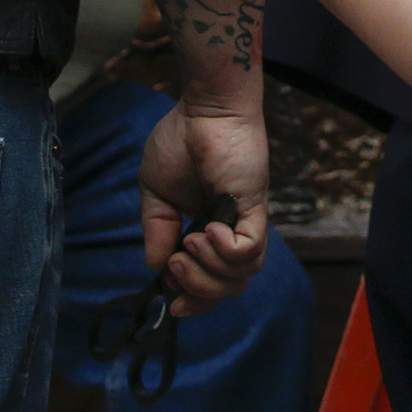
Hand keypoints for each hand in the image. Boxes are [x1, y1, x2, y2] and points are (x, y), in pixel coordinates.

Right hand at [141, 95, 270, 312]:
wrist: (204, 108)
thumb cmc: (182, 141)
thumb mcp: (156, 193)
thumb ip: (157, 230)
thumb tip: (156, 267)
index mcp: (209, 232)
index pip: (212, 283)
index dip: (194, 300)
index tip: (173, 302)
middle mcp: (232, 231)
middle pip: (228, 288)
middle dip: (198, 290)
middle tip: (176, 265)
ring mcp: (246, 222)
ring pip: (241, 277)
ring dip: (208, 271)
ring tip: (190, 242)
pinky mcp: (255, 208)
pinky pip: (248, 251)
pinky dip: (226, 251)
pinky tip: (209, 229)